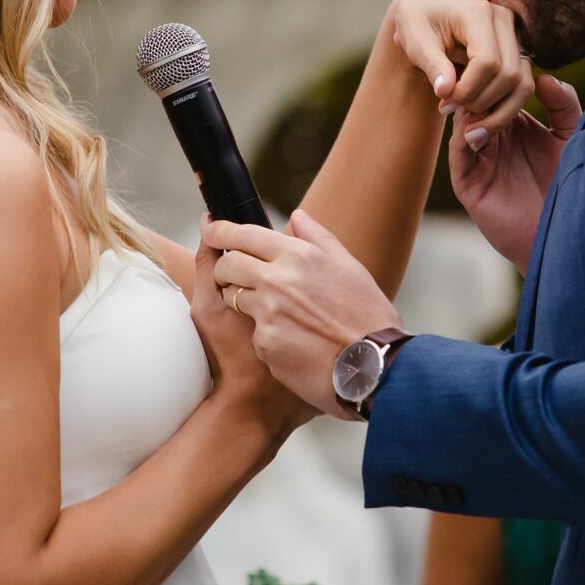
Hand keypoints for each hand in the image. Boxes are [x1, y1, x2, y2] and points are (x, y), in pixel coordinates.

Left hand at [205, 209, 401, 418]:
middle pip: (228, 263)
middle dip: (224, 266)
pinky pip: (253, 330)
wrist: (373, 368)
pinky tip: (288, 340)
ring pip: (233, 297)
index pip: (244, 235)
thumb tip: (297, 216)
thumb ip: (318, 238)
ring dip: (239, 299)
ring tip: (267, 309)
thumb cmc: (367, 316)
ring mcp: (268, 313)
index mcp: (299, 256)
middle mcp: (278, 281)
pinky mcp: (264, 343)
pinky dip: (264, 332)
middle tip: (230, 272)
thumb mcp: (349, 267)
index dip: (220, 231)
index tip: (210, 230)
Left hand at [386, 0, 534, 135]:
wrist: (427, 6)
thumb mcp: (415, 40)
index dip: (467, 89)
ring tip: (465, 121)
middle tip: (449, 109)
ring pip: (522, 82)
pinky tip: (475, 116)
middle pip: (509, 74)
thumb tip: (446, 92)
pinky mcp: (516, 50)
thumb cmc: (417, 20)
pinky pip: (521, 84)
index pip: (487, 61)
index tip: (443, 102)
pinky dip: (502, 106)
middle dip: (480, 101)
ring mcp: (514, 34)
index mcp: (478, 13)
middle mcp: (504, 20)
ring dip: (496, 109)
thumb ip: (432, 65)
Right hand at [450, 73, 583, 269]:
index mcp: (514, 122)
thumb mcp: (571, 137)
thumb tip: (542, 76)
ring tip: (483, 98)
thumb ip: (564, 104)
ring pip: (464, 121)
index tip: (508, 56)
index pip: (497, 88)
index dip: (501, 71)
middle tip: (487, 70)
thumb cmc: (571, 187)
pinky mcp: (468, 182)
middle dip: (482, 84)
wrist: (564, 235)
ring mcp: (478, 159)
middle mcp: (492, 137)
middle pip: (477, 99)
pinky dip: (465, 137)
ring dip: (471, 107)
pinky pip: (458, 152)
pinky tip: (480, 131)